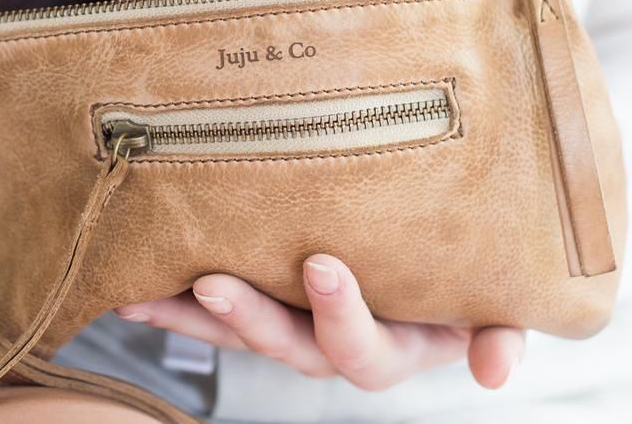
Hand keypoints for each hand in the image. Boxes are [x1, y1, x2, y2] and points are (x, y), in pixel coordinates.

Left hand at [115, 254, 524, 389]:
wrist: (427, 259)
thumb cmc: (460, 276)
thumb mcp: (489, 300)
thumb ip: (498, 328)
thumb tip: (496, 372)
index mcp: (390, 345)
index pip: (362, 349)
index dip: (341, 314)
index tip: (321, 265)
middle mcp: (331, 342)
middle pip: (287, 347)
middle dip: (250, 318)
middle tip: (213, 282)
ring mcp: (292, 323)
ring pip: (238, 330)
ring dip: (190, 316)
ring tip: (141, 298)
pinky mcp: (262, 299)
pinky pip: (215, 308)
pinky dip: (176, 301)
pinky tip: (134, 289)